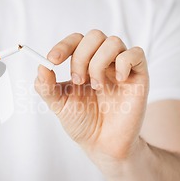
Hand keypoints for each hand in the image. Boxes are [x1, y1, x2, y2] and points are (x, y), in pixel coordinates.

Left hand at [35, 30, 148, 160]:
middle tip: (77, 80)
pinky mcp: (138, 76)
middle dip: (81, 56)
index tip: (52, 60)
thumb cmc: (83, 122)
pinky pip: (135, 53)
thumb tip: (40, 66)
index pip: (76, 40)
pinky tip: (118, 81)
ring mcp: (121, 67)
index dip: (63, 46)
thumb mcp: (58, 105)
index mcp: (84, 63)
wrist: (103, 144)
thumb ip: (46, 86)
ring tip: (97, 86)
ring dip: (98, 63)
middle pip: (94, 36)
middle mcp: (103, 61)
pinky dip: (123, 63)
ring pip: (113, 42)